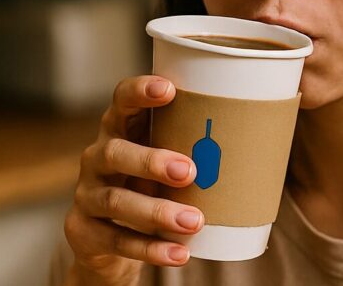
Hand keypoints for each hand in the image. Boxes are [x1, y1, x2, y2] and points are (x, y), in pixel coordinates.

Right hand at [63, 76, 201, 284]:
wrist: (108, 237)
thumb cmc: (149, 184)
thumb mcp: (163, 160)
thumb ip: (190, 147)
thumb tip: (257, 138)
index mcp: (119, 129)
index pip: (121, 100)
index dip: (140, 91)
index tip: (169, 89)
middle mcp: (97, 157)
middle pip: (116, 152)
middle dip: (153, 161)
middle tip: (190, 171)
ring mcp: (87, 195)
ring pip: (117, 200)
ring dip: (158, 211)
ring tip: (194, 221)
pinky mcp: (84, 231)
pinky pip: (117, 240)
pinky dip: (151, 249)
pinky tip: (180, 253)